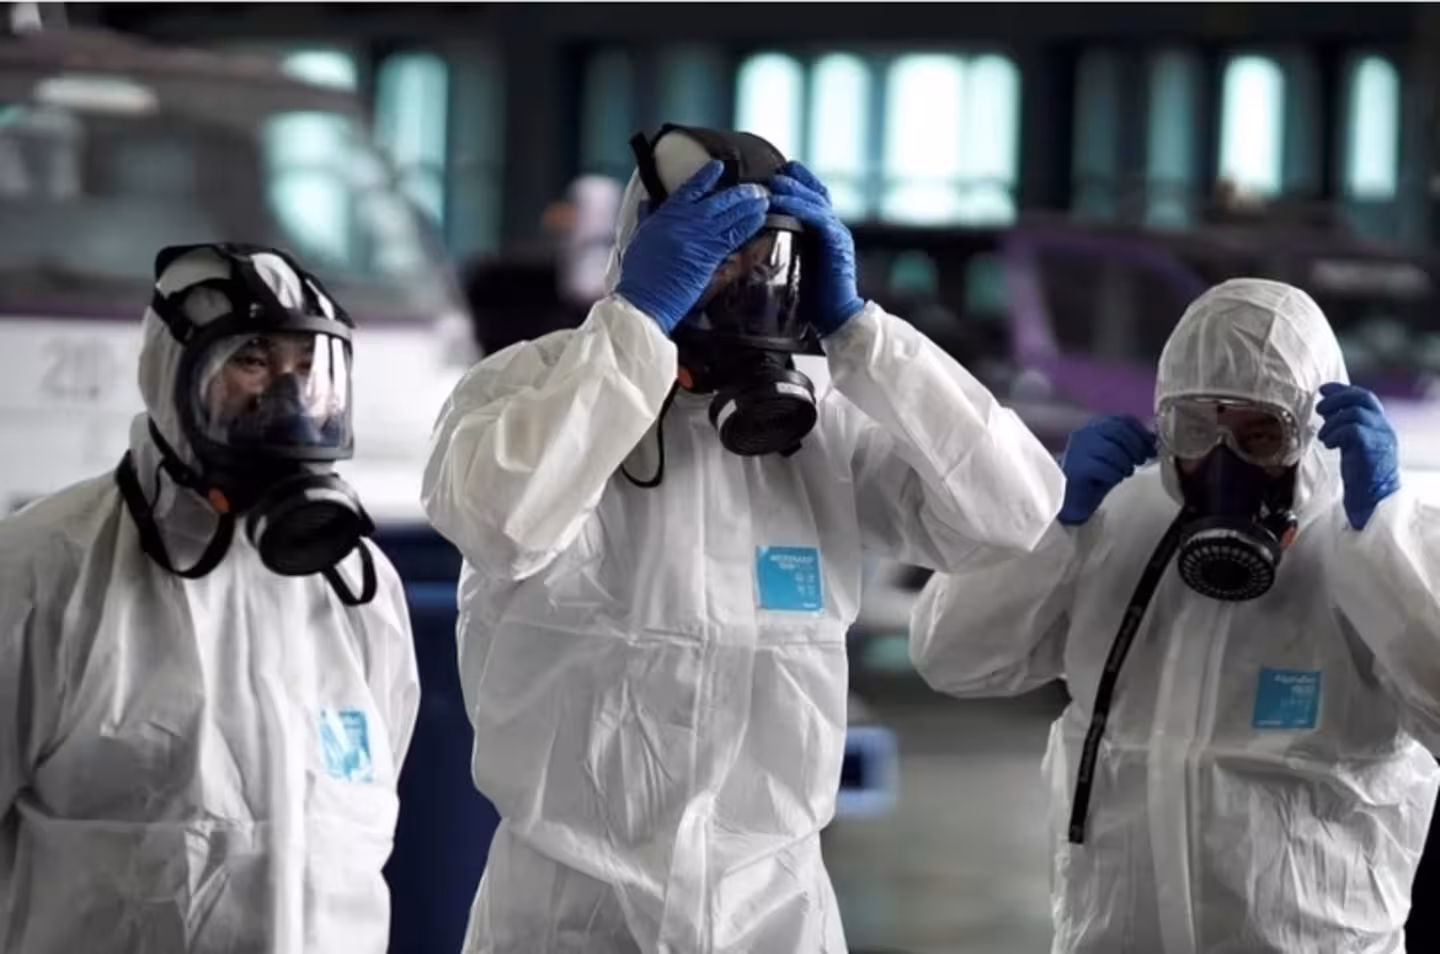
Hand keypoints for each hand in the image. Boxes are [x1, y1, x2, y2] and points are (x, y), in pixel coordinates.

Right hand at [615, 161, 767, 334]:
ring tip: (764, 200)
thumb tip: (647, 202)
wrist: (645, 296)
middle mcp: (686, 220)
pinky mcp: (710, 254)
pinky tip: (760, 219)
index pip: (691, 188)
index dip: (707, 175)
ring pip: (731, 215)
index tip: (719, 166)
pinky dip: (749, 225)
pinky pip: (734, 235)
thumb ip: (648, 217)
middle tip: (755, 188)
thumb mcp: (639, 237)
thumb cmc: (639, 272)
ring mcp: (700, 236)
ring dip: (750, 206)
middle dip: (739, 192)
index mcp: (667, 213)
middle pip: (719, 200)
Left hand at [768, 161, 865, 335]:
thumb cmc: (813, 297)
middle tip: (773, 172)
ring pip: (815, 201)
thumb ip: (784, 250)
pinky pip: (817, 217)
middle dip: (795, 179)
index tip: (776, 174)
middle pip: (816, 192)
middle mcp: (833, 227)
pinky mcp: (836, 242)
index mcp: (824, 231)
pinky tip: (780, 203)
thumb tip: (755, 244)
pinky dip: (798, 207)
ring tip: (772, 184)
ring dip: (792, 190)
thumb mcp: (794, 266)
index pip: (813, 197)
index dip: (797, 182)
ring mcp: (837, 233)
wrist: (837, 316)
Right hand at [1058, 415, 1157, 525]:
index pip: (1123, 420)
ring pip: (1111, 449)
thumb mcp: (1118, 457)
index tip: (1150, 446)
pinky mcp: (1076, 467)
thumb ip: (1131, 445)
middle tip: (1140, 461)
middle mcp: (1084, 433)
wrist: (1073, 499)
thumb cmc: (1096, 477)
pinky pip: (1102, 467)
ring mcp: (1077, 449)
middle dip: (1135, 447)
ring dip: (1125, 463)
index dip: (1141, 432)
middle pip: (1118, 431)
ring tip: (1125, 472)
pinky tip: (1113, 478)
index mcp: (1095, 427)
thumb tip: (1153, 439)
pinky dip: (1113, 474)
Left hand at [1317, 382, 1399, 529]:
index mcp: (1379, 425)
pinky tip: (1330, 445)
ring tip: (1324, 438)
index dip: (1342, 389)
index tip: (1323, 390)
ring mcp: (1381, 437)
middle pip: (1362, 398)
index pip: (1364, 397)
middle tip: (1319, 409)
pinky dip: (1335, 434)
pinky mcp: (1373, 449)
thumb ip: (1345, 427)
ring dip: (1332, 423)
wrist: (1374, 500)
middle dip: (1337, 399)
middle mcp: (1383, 427)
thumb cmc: (1361, 474)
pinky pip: (1353, 430)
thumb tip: (1326, 409)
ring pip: (1355, 413)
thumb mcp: (1352, 444)